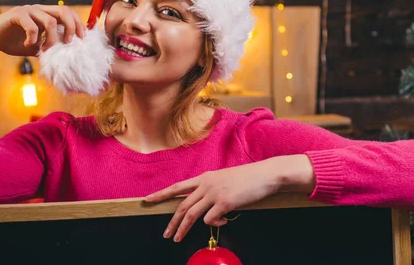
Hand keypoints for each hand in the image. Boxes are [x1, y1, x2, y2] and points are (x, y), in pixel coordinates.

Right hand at [0, 4, 85, 55]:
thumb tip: (66, 57)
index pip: (68, 12)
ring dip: (51, 38)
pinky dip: (33, 37)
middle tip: (70, 42)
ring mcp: (28, 10)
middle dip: (71, 26)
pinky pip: (32, 25)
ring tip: (45, 49)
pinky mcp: (16, 14)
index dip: (77, 23)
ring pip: (50, 20)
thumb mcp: (36, 47)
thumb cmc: (13, 43)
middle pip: (64, 10)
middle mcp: (39, 9)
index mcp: (45, 14)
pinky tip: (28, 45)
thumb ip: (49, 47)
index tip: (82, 38)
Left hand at [144, 155, 315, 242]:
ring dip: (182, 229)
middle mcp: (206, 185)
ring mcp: (214, 193)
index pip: (177, 186)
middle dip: (171, 222)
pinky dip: (213, 225)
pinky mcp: (225, 203)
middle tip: (165, 234)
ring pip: (191, 214)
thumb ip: (212, 190)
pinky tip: (224, 222)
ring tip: (177, 239)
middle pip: (181, 205)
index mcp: (205, 178)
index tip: (148, 199)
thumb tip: (206, 208)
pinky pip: (210, 220)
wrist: (265, 175)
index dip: (161, 193)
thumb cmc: (248, 178)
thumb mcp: (224, 179)